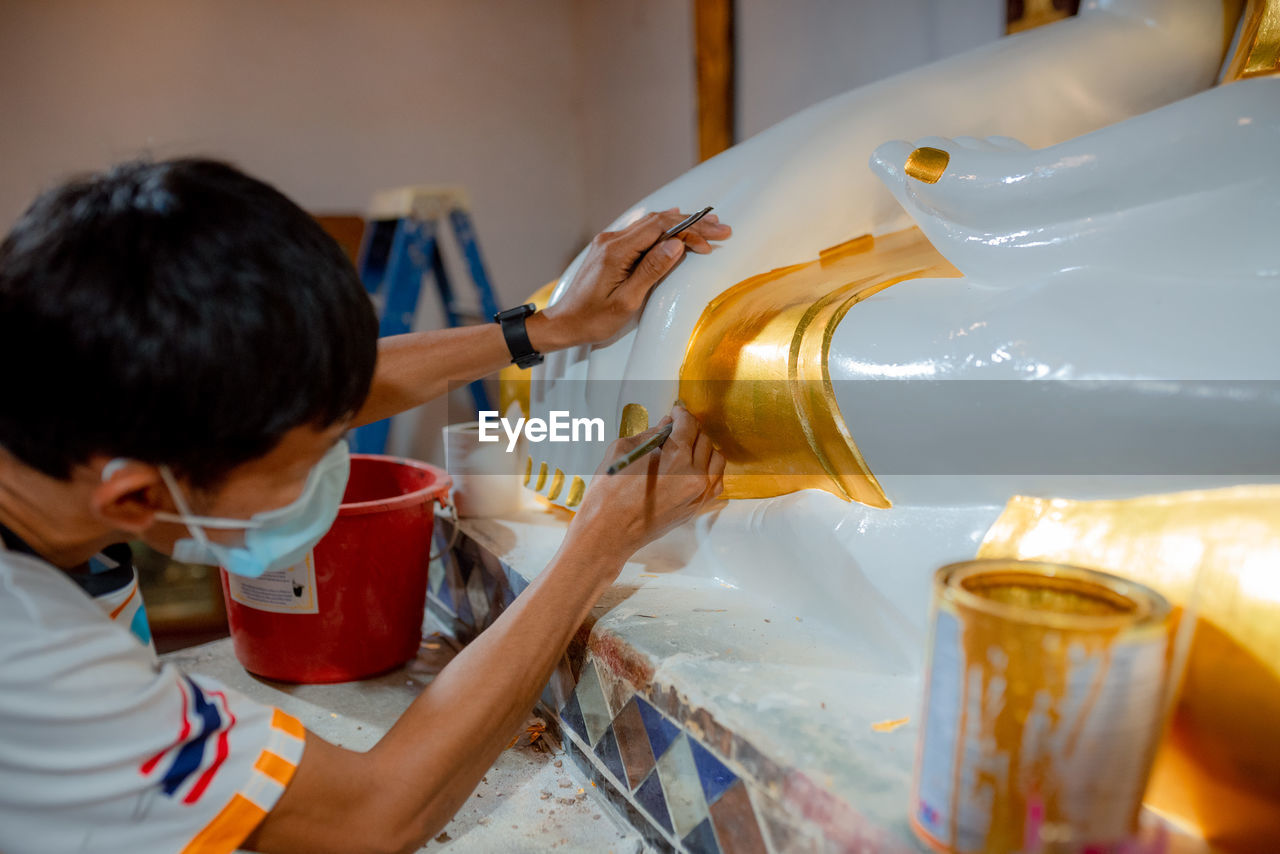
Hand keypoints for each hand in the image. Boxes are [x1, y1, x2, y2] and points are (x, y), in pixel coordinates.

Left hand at [528, 209, 731, 350]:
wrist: (562, 323)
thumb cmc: (592, 319)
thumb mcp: (626, 301)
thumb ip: (651, 270)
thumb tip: (676, 244)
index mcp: (616, 251)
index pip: (660, 229)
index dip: (690, 231)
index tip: (712, 241)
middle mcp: (611, 239)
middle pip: (658, 222)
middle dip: (692, 224)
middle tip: (720, 228)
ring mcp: (608, 242)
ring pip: (650, 224)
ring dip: (679, 224)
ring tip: (707, 227)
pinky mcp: (608, 249)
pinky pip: (640, 232)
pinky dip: (663, 230)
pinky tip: (676, 226)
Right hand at [570, 403, 725, 558]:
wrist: (607, 533)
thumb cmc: (608, 494)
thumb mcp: (623, 450)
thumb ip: (650, 434)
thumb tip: (666, 426)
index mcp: (676, 458)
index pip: (689, 425)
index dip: (682, 414)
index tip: (676, 412)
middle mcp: (693, 477)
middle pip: (704, 440)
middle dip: (691, 430)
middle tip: (676, 428)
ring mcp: (697, 495)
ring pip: (716, 461)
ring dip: (703, 448)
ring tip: (686, 446)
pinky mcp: (695, 509)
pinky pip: (715, 483)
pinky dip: (709, 470)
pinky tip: (695, 466)